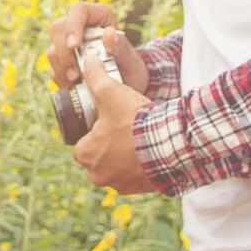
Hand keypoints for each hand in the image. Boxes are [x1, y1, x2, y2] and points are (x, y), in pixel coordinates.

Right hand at [47, 0, 150, 96]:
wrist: (127, 86)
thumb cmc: (131, 68)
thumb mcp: (131, 60)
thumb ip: (121, 47)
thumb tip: (108, 33)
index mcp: (98, 16)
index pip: (79, 10)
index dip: (73, 25)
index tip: (74, 46)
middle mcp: (80, 27)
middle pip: (59, 29)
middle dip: (65, 53)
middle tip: (75, 73)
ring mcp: (68, 44)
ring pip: (53, 50)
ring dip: (62, 69)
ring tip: (77, 82)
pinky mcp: (63, 62)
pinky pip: (54, 68)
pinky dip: (62, 79)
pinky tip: (75, 86)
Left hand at [70, 57, 156, 193]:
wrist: (168, 145)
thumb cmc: (134, 121)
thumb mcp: (111, 92)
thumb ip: (96, 76)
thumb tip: (88, 60)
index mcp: (84, 155)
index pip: (82, 142)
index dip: (93, 130)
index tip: (106, 121)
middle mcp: (97, 176)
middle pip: (97, 158)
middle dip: (107, 147)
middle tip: (122, 130)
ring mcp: (119, 185)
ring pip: (115, 169)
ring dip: (123, 158)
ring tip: (136, 140)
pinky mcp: (139, 190)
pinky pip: (134, 177)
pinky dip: (139, 167)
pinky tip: (148, 152)